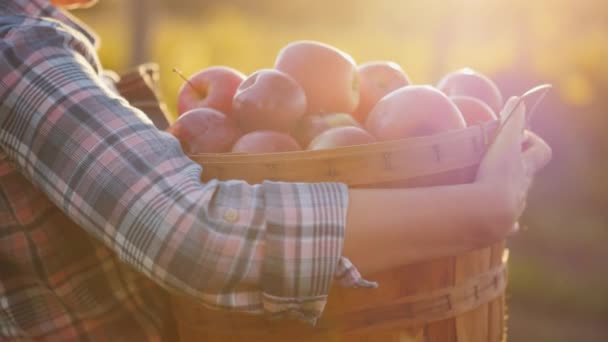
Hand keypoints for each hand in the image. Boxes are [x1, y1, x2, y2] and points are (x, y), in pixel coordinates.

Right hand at [475, 97, 551, 232]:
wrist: (489, 213)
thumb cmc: (496, 173)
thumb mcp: (503, 141)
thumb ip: (511, 119)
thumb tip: (517, 99)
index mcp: (524, 168)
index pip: (541, 152)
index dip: (531, 142)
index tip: (515, 138)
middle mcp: (523, 189)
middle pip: (528, 177)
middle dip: (516, 169)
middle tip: (496, 162)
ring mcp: (514, 209)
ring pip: (516, 199)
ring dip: (505, 193)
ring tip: (484, 187)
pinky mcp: (502, 227)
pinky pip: (507, 225)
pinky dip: (502, 220)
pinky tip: (490, 218)